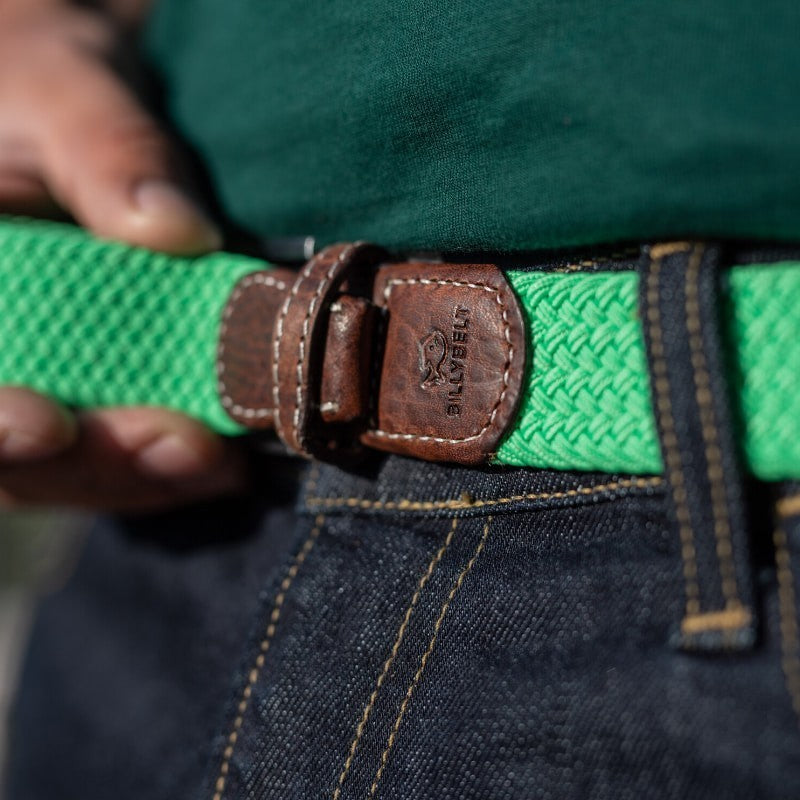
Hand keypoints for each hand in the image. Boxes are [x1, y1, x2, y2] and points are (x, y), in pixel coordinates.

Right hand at [0, 1, 247, 510]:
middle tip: (185, 449)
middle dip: (94, 461)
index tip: (48, 425)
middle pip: (9, 451)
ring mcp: (33, 379)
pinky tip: (224, 457)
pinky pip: (121, 450)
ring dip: (145, 476)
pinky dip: (170, 463)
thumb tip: (173, 226)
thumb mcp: (65, 90)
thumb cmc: (51, 94)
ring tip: (219, 460)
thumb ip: (105, 148)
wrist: (84, 120)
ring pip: (68, 467)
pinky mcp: (95, 393)